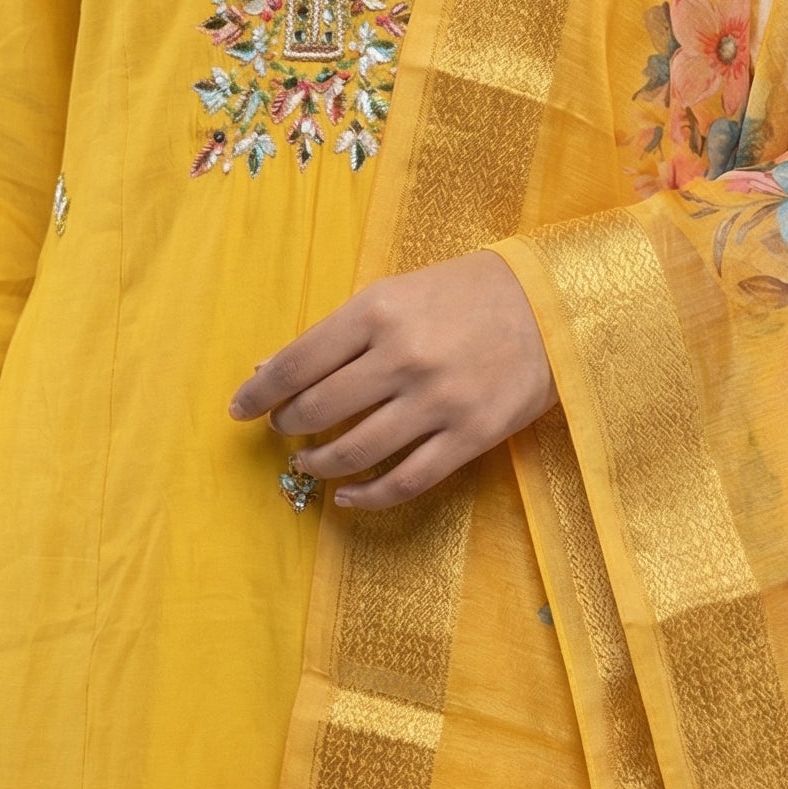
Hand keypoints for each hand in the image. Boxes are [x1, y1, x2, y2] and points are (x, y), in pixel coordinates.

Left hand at [229, 248, 555, 508]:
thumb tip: (273, 369)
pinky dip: (366, 496)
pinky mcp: (469, 437)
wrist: (548, 305)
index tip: (239, 410)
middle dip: (289, 426)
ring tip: (308, 462)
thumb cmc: (463, 293)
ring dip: (319, 463)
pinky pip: (405, 481)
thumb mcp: (396, 293)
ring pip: (355, 451)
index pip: (297, 362)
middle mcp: (403, 357)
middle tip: (284, 430)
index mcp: (378, 312)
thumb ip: (340, 332)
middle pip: (319, 410)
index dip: (260, 392)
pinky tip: (347, 495)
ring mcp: (437, 401)